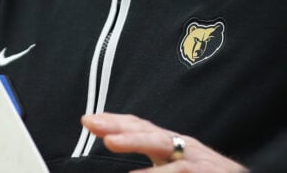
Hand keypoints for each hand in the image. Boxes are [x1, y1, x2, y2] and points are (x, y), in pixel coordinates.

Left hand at [82, 112, 247, 171]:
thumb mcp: (178, 169)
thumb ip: (156, 169)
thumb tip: (126, 164)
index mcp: (174, 147)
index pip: (142, 128)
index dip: (116, 122)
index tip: (88, 120)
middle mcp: (185, 148)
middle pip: (148, 131)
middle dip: (119, 125)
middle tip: (92, 122)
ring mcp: (197, 160)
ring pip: (163, 144)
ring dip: (135, 141)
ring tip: (110, 141)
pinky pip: (182, 170)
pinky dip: (160, 172)